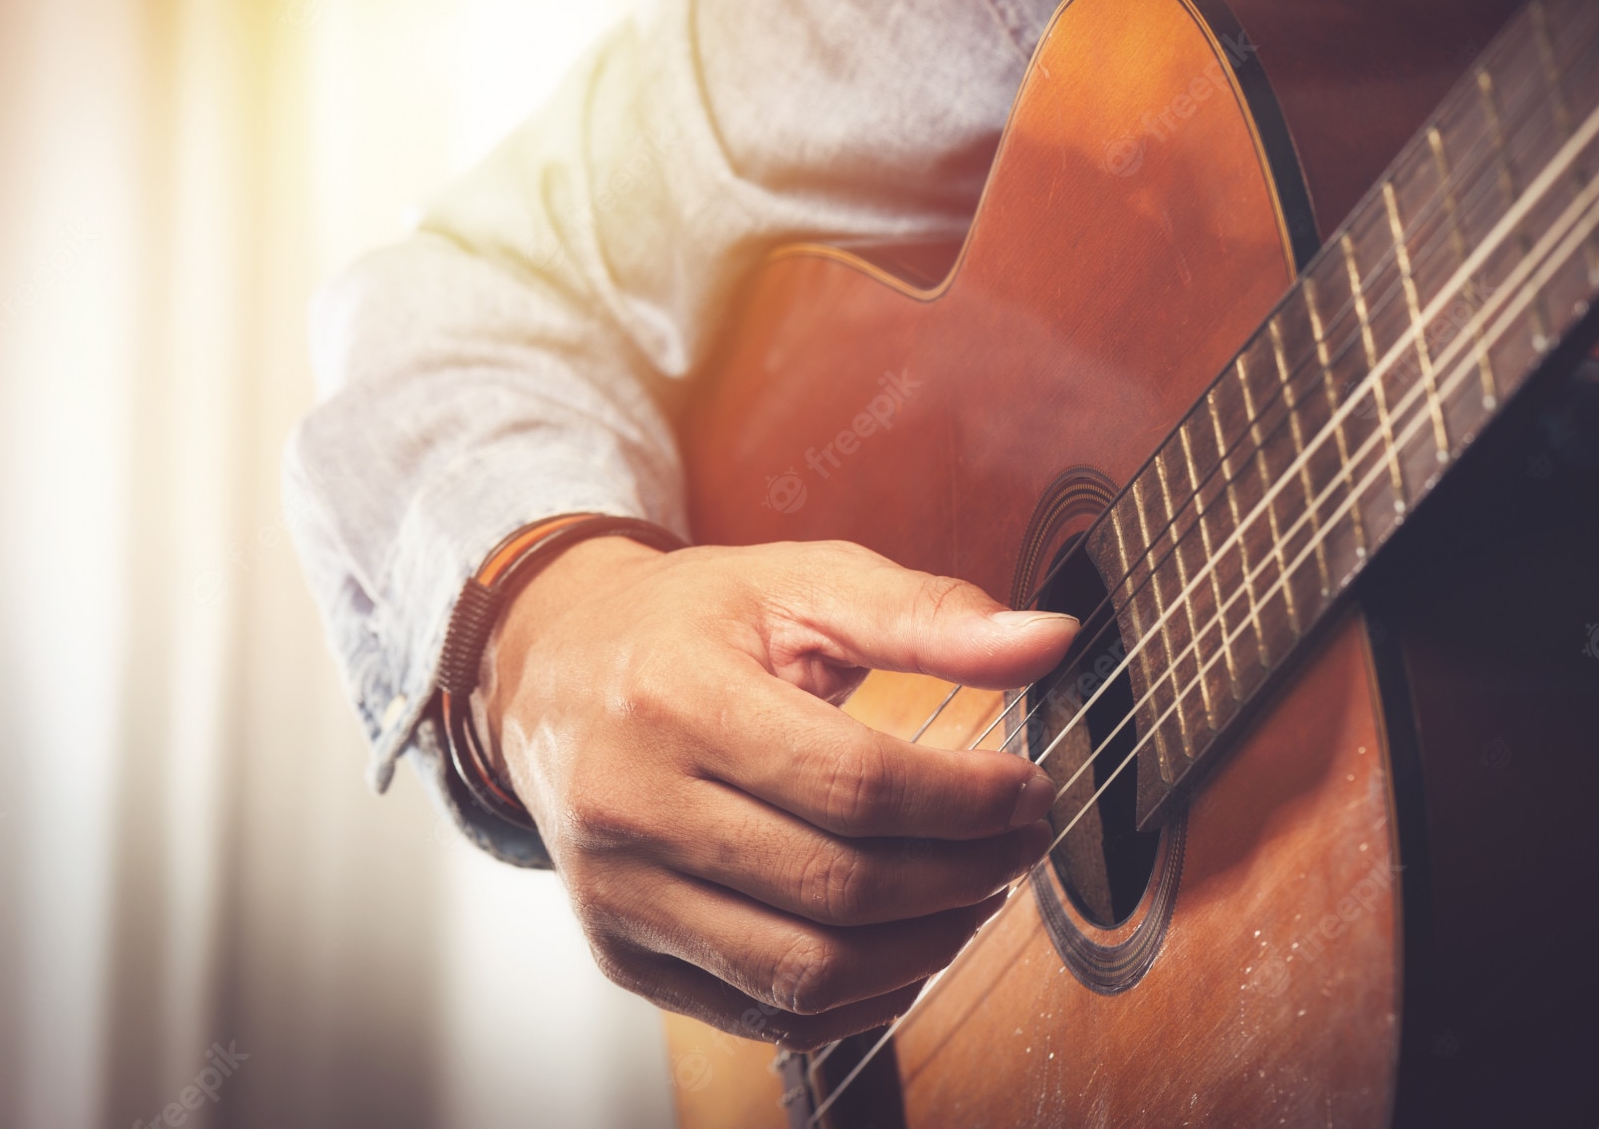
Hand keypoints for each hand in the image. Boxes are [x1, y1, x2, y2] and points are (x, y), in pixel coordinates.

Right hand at [473, 535, 1076, 1046]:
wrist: (550, 675)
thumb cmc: (686, 624)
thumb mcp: (801, 583)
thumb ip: (927, 614)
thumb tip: (1048, 640)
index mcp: (675, 697)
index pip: (853, 784)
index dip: (965, 801)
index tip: (1026, 790)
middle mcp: (633, 806)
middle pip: (838, 884)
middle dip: (965, 874)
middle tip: (1020, 841)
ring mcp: (621, 895)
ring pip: (806, 970)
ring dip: (925, 946)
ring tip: (975, 893)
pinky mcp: (624, 954)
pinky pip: (762, 1014)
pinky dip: (858, 998)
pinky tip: (905, 944)